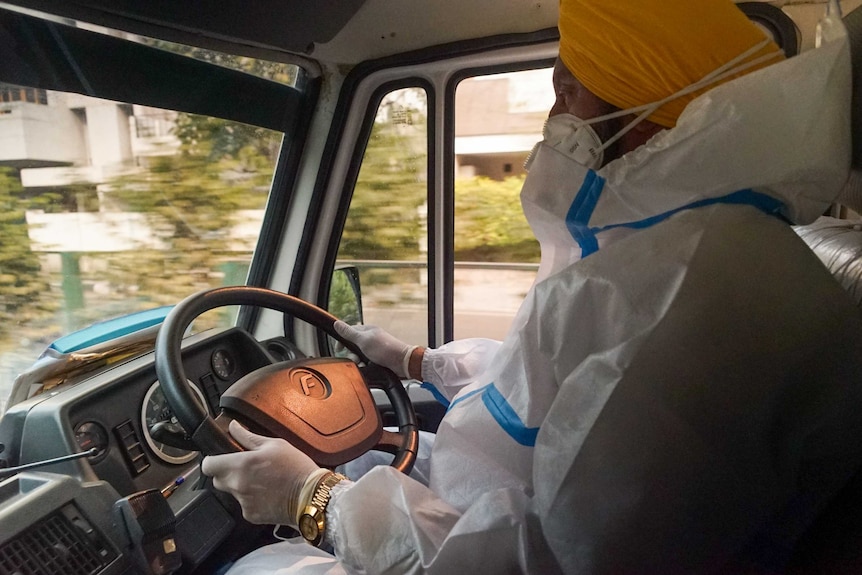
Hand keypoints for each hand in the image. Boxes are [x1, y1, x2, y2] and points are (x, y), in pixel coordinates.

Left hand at [201, 420, 324, 526]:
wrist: (311, 496)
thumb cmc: (296, 467)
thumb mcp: (274, 445)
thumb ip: (248, 437)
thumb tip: (233, 426)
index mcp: (241, 464)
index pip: (208, 465)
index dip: (212, 460)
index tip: (220, 458)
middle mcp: (238, 485)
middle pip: (217, 479)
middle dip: (226, 473)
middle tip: (245, 467)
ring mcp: (243, 502)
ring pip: (231, 492)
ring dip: (240, 486)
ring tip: (261, 480)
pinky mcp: (250, 515)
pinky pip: (243, 504)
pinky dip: (251, 499)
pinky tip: (267, 493)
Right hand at [333, 321, 417, 377]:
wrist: (402, 362)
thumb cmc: (385, 349)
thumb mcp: (363, 340)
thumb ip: (349, 333)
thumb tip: (336, 323)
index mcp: (367, 330)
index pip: (348, 332)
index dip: (342, 341)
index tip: (339, 349)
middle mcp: (370, 338)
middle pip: (352, 346)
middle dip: (351, 354)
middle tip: (357, 358)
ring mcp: (374, 349)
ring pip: (358, 356)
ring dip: (358, 361)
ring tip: (363, 364)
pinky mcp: (377, 358)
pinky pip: (365, 362)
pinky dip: (365, 365)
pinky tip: (367, 367)